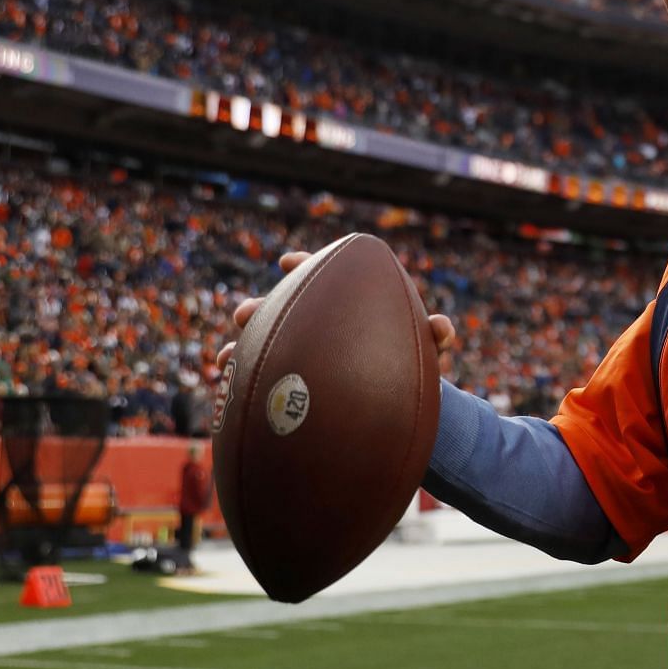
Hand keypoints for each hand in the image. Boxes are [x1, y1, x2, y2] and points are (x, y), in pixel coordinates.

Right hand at [215, 251, 457, 373]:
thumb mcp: (426, 352)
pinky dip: (245, 386)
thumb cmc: (411, 368)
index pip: (321, 277)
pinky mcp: (292, 386)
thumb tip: (442, 326)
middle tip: (244, 313)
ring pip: (263, 347)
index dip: (304, 266)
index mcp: (344, 308)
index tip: (289, 262)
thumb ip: (433, 336)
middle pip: (280, 310)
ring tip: (225, 359)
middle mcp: (316, 327)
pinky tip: (230, 393)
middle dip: (259, 310)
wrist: (399, 407)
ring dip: (243, 350)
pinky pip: (263, 383)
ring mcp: (300, 356)